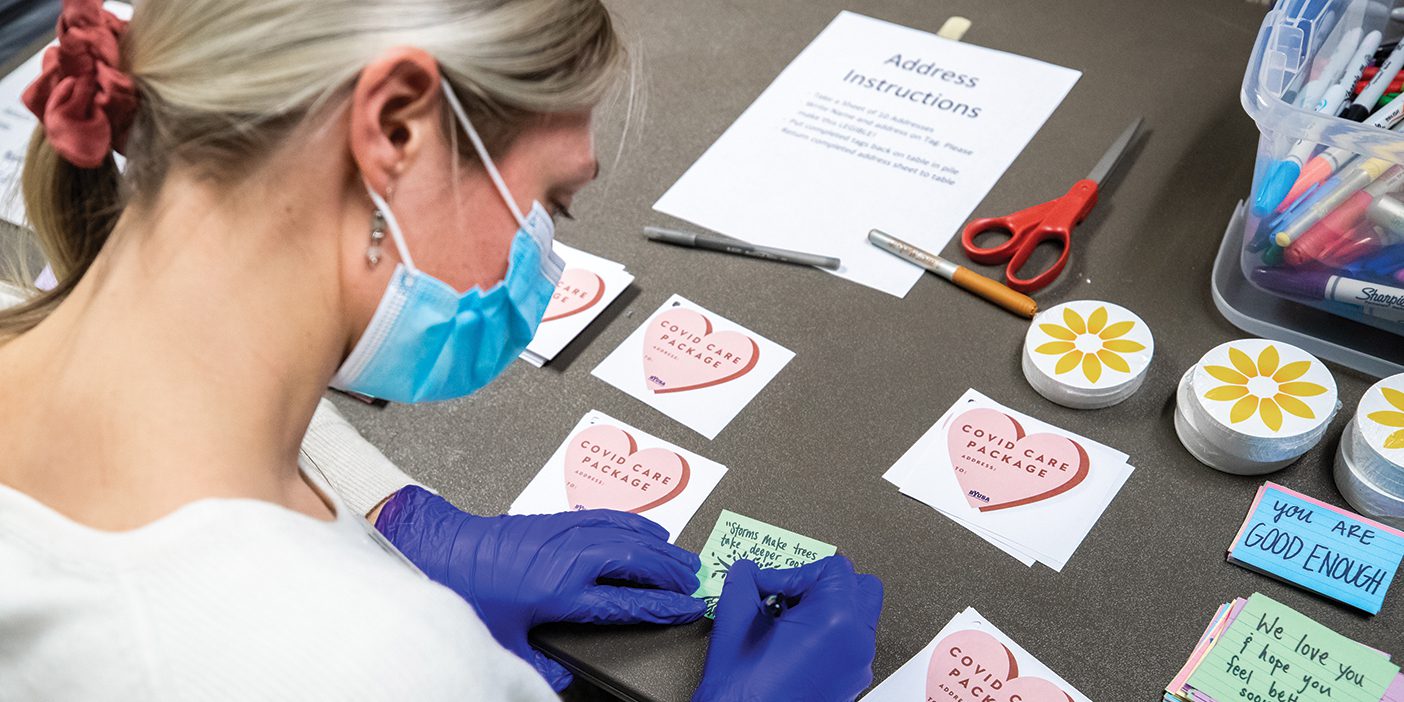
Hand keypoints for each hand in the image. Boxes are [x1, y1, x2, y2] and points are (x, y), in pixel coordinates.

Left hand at [376, 486, 706, 690]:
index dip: (662, 606)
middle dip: (671, 572)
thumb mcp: (503, 643)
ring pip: (626, 534)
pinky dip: (635, 524)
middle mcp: (567, 556)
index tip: (688, 607)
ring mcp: (563, 533)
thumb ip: (540, 662)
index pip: (625, 601)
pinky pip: (607, 517)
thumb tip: (561, 678)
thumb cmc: (466, 593)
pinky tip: (647, 529)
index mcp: (559, 590)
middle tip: (696, 582)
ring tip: (683, 556)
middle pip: (635, 561)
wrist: (438, 550)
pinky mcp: (555, 520)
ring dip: (659, 546)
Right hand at [693, 555, 882, 701]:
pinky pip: (850, 645)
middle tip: (790, 595)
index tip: (770, 586)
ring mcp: (857, 666)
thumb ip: (745, 580)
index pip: (834, 567)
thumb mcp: (735, 617)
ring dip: (828, 609)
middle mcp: (856, 642)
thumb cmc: (745, 691)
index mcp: (836, 618)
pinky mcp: (851, 684)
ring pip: (858, 617)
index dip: (794, 572)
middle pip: (860, 587)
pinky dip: (829, 636)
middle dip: (824, 585)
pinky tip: (794, 645)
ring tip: (789, 621)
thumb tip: (749, 572)